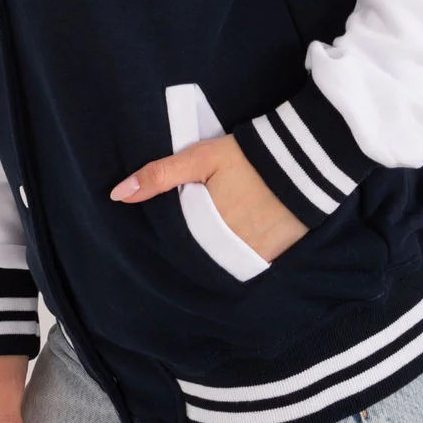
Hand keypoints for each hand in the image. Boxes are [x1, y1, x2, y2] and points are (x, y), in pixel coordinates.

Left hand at [109, 133, 308, 262]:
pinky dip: (240, 256)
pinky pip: (249, 265)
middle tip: (198, 227)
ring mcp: (255, 255)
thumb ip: (159, 176)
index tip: (168, 233)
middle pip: (200, 258)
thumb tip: (118, 195)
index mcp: (207, 227)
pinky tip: (237, 240)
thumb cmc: (246, 156)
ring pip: (224, 264)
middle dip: (193, 249)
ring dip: (216, 254)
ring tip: (215, 235)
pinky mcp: (276, 255)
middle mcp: (230, 249)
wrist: (305, 159)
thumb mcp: (200, 159)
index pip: (177, 246)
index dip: (171, 240)